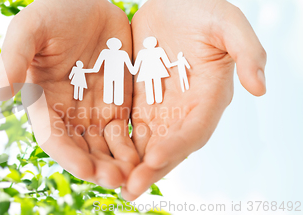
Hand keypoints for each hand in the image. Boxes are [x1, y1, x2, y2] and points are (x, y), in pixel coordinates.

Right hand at [0, 0, 139, 187]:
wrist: (88, 1)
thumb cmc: (54, 12)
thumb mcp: (29, 29)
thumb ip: (14, 58)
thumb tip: (0, 94)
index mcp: (42, 101)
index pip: (53, 137)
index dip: (68, 156)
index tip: (86, 169)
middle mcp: (67, 112)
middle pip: (82, 150)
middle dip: (98, 168)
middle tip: (117, 180)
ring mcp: (93, 110)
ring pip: (106, 147)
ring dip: (118, 164)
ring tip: (136, 175)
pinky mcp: (118, 103)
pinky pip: (126, 131)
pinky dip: (135, 146)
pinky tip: (147, 156)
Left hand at [122, 0, 265, 199]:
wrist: (174, 2)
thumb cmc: (203, 9)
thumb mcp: (228, 23)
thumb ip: (248, 51)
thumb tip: (260, 88)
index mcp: (209, 96)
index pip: (195, 129)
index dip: (177, 146)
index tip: (155, 158)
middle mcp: (185, 109)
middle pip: (169, 146)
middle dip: (150, 169)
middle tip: (130, 188)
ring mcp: (161, 106)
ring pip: (146, 142)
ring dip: (130, 164)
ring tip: (112, 182)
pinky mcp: (139, 100)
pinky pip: (128, 126)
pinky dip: (117, 143)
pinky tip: (100, 156)